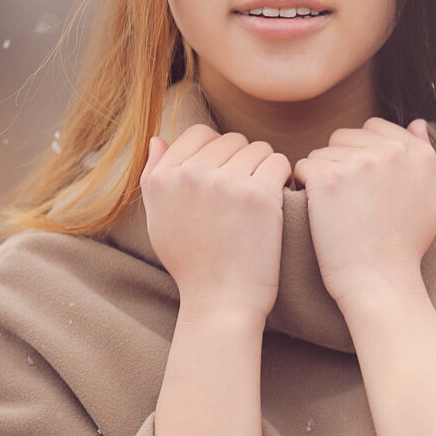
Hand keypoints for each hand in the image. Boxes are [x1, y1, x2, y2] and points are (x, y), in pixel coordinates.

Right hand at [139, 123, 292, 324]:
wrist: (220, 302)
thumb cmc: (191, 265)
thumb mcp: (157, 220)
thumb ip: (153, 176)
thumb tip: (158, 139)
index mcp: (164, 177)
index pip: (199, 133)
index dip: (218, 150)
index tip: (226, 175)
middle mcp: (191, 174)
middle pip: (232, 140)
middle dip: (243, 161)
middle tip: (245, 195)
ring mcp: (226, 182)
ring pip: (258, 148)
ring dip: (264, 168)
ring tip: (259, 200)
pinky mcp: (259, 195)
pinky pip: (279, 162)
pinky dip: (282, 177)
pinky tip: (276, 200)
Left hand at [290, 116, 435, 308]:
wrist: (381, 280)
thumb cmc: (403, 246)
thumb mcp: (428, 197)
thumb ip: (422, 155)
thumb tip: (417, 122)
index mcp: (417, 154)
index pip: (374, 127)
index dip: (361, 153)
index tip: (360, 183)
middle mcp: (392, 152)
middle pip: (344, 137)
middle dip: (339, 162)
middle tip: (348, 201)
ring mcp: (359, 163)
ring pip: (321, 152)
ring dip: (322, 177)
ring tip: (337, 211)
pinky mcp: (328, 178)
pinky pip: (303, 167)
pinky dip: (305, 189)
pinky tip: (319, 212)